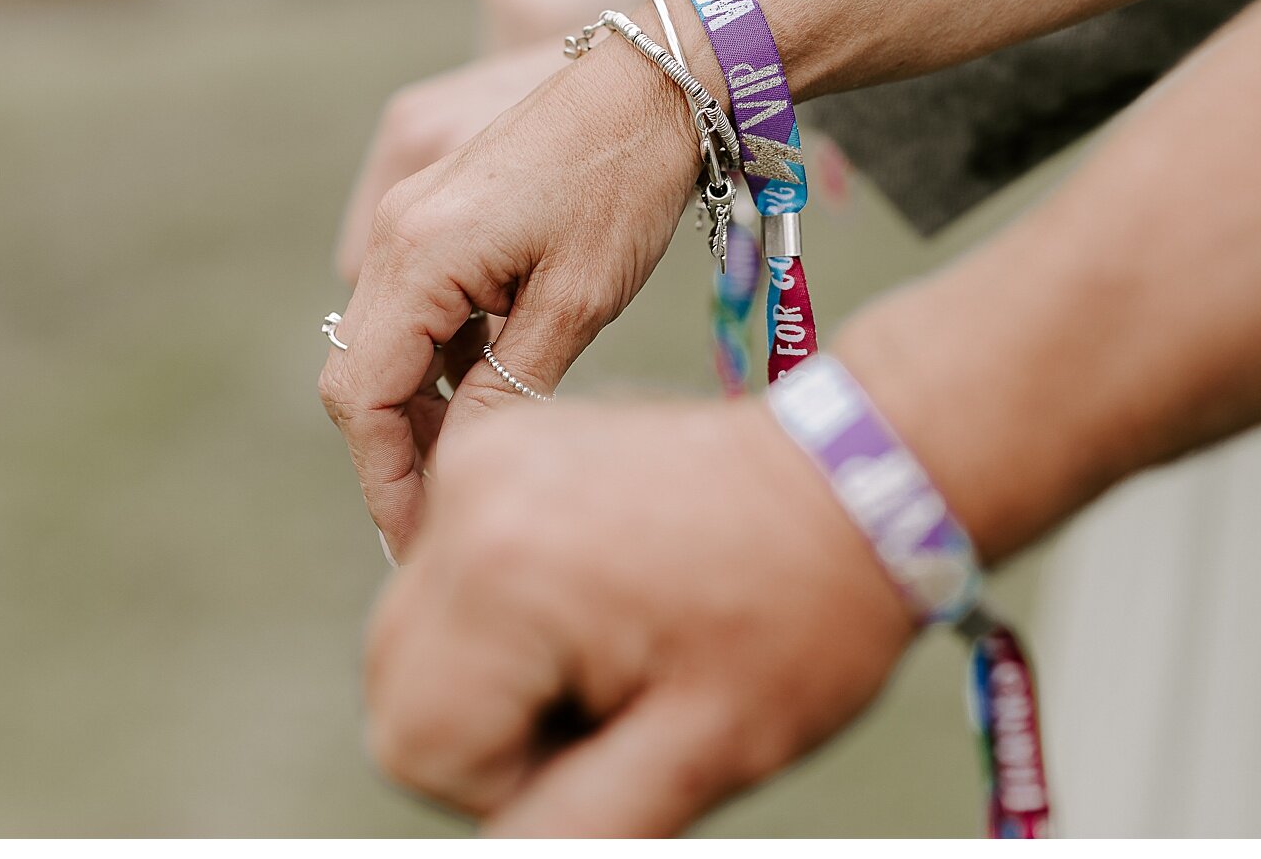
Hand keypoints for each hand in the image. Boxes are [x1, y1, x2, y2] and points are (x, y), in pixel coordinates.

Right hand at [318, 26, 701, 558]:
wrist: (655, 79)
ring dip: (418, 403)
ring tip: (479, 457)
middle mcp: (394, 234)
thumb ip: (507, 388)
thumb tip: (462, 461)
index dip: (384, 479)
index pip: (361, 398)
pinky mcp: (435, 207)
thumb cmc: (627, 183)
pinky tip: (496, 384)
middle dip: (396, 450)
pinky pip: (411, 301)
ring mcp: (409, 216)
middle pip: (357, 373)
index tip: (420, 538)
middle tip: (450, 508)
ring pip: (381, 339)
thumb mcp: (577, 303)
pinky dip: (439, 354)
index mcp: (418, 257)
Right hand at [365, 400, 914, 835]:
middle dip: (496, 722)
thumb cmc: (802, 609)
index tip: (619, 732)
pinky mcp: (500, 442)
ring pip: (421, 629)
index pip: (416, 744)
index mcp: (502, 572)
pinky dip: (510, 607)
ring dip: (501, 667)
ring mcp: (480, 457)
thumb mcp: (703, 752)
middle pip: (401, 682)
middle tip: (627, 693)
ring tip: (624, 639)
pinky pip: (455, 565)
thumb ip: (573, 827)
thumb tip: (503, 850)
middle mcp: (467, 496)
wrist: (859, 473)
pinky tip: (610, 595)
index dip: (508, 777)